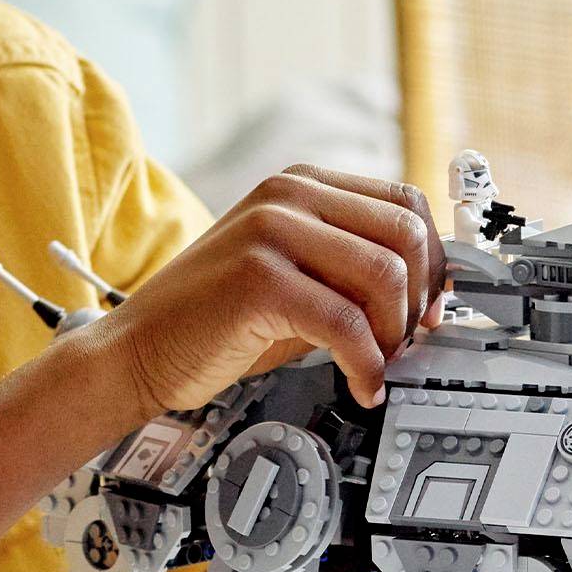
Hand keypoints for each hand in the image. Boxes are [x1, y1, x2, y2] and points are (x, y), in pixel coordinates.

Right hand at [84, 166, 447, 413]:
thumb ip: (350, 270)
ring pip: (385, 277)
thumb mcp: (296, 275)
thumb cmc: (218, 321)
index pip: (406, 203)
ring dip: (394, 334)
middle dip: (420, 299)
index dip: (434, 262)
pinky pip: (348, 325)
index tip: (431, 310)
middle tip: (405, 344)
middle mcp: (290, 195)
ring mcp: (272, 232)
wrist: (138, 350)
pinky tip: (361, 386)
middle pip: (407, 235)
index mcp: (303, 185)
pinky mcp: (260, 280)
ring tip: (377, 365)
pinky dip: (367, 365)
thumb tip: (428, 296)